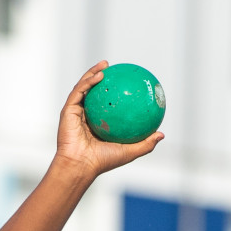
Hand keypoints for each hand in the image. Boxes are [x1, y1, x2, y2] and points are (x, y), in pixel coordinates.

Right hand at [52, 61, 163, 180]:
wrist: (81, 165)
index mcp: (96, 125)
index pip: (105, 106)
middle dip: (101, 77)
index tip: (126, 84)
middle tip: (114, 69)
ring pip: (84, 87)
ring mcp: (75, 112)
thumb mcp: (129, 151)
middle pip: (93, 92)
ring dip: (93, 73)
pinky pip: (79, 91)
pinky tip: (100, 75)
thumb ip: (145, 144)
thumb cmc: (103, 161)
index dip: (114, 93)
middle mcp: (85, 116)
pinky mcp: (68, 110)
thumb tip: (162, 134)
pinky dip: (89, 81)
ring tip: (105, 64)